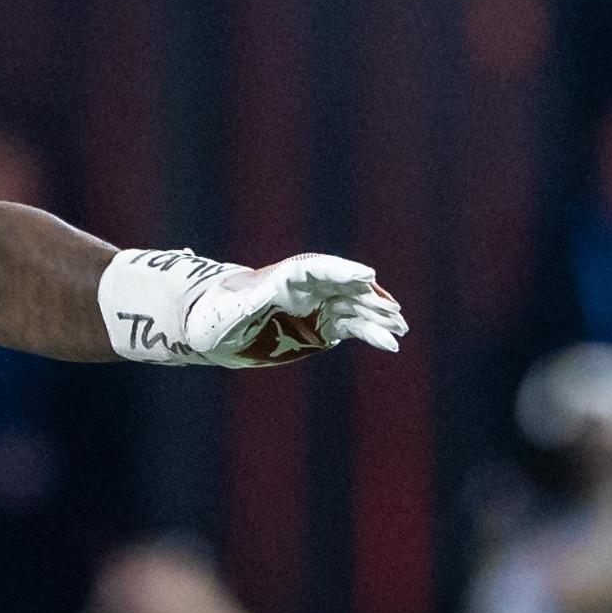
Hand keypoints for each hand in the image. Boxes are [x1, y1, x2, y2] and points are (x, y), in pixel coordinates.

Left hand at [104, 246, 406, 366]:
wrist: (212, 330)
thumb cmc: (211, 318)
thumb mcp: (224, 315)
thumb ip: (244, 306)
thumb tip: (253, 294)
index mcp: (280, 278)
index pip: (316, 269)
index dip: (342, 270)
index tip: (366, 275)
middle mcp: (302, 289)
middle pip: (341, 286)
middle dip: (368, 296)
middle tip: (392, 308)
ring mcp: (314, 306)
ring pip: (352, 307)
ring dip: (376, 316)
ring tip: (400, 328)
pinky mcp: (321, 326)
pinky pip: (352, 328)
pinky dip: (371, 334)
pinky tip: (390, 343)